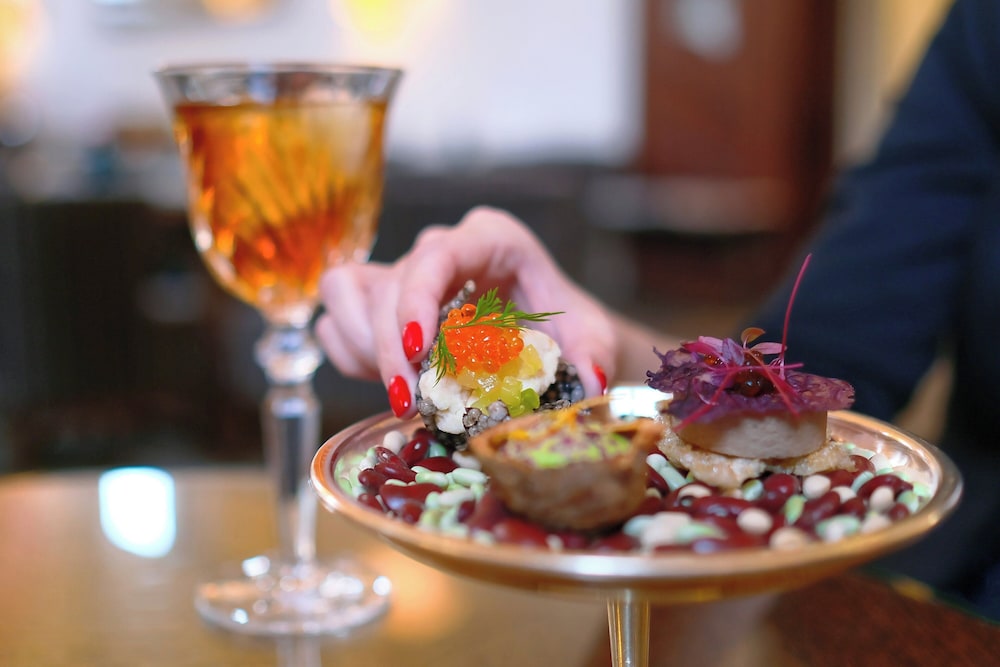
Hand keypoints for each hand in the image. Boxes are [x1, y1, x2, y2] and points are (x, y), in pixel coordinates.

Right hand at [315, 206, 617, 417]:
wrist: (551, 334)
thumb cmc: (567, 325)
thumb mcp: (589, 334)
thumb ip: (591, 352)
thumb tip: (589, 379)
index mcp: (490, 239)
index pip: (436, 254)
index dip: (416, 299)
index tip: (417, 351)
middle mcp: (443, 248)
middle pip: (388, 284)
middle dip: (389, 348)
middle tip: (408, 402)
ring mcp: (406, 272)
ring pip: (347, 292)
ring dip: (363, 348)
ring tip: (400, 393)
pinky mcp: (381, 298)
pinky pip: (338, 316)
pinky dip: (349, 352)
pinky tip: (385, 380)